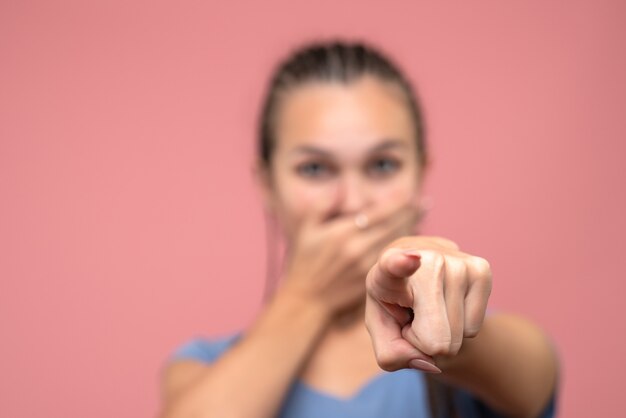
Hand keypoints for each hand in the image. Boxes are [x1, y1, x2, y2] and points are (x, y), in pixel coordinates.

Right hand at [281, 202, 420, 316]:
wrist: (307, 298)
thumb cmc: (305, 261)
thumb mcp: (307, 230)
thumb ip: (323, 206)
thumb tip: (341, 189)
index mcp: (342, 233)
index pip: (377, 214)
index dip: (396, 204)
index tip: (410, 195)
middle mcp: (356, 248)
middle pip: (391, 227)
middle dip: (409, 213)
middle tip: (423, 203)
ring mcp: (365, 265)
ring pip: (394, 243)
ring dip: (409, 229)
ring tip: (420, 216)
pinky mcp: (370, 279)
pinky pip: (391, 258)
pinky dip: (401, 247)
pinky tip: (410, 239)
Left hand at [364, 236, 491, 372]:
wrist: (416, 269)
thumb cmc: (394, 304)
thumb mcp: (382, 331)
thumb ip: (392, 354)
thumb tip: (431, 361)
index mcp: (387, 269)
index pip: (394, 265)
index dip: (401, 264)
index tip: (411, 259)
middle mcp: (427, 260)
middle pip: (436, 338)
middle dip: (425, 340)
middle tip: (415, 315)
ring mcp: (458, 263)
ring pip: (458, 336)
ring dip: (443, 332)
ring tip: (429, 307)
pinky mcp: (481, 270)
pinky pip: (473, 329)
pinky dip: (460, 327)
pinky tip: (446, 303)